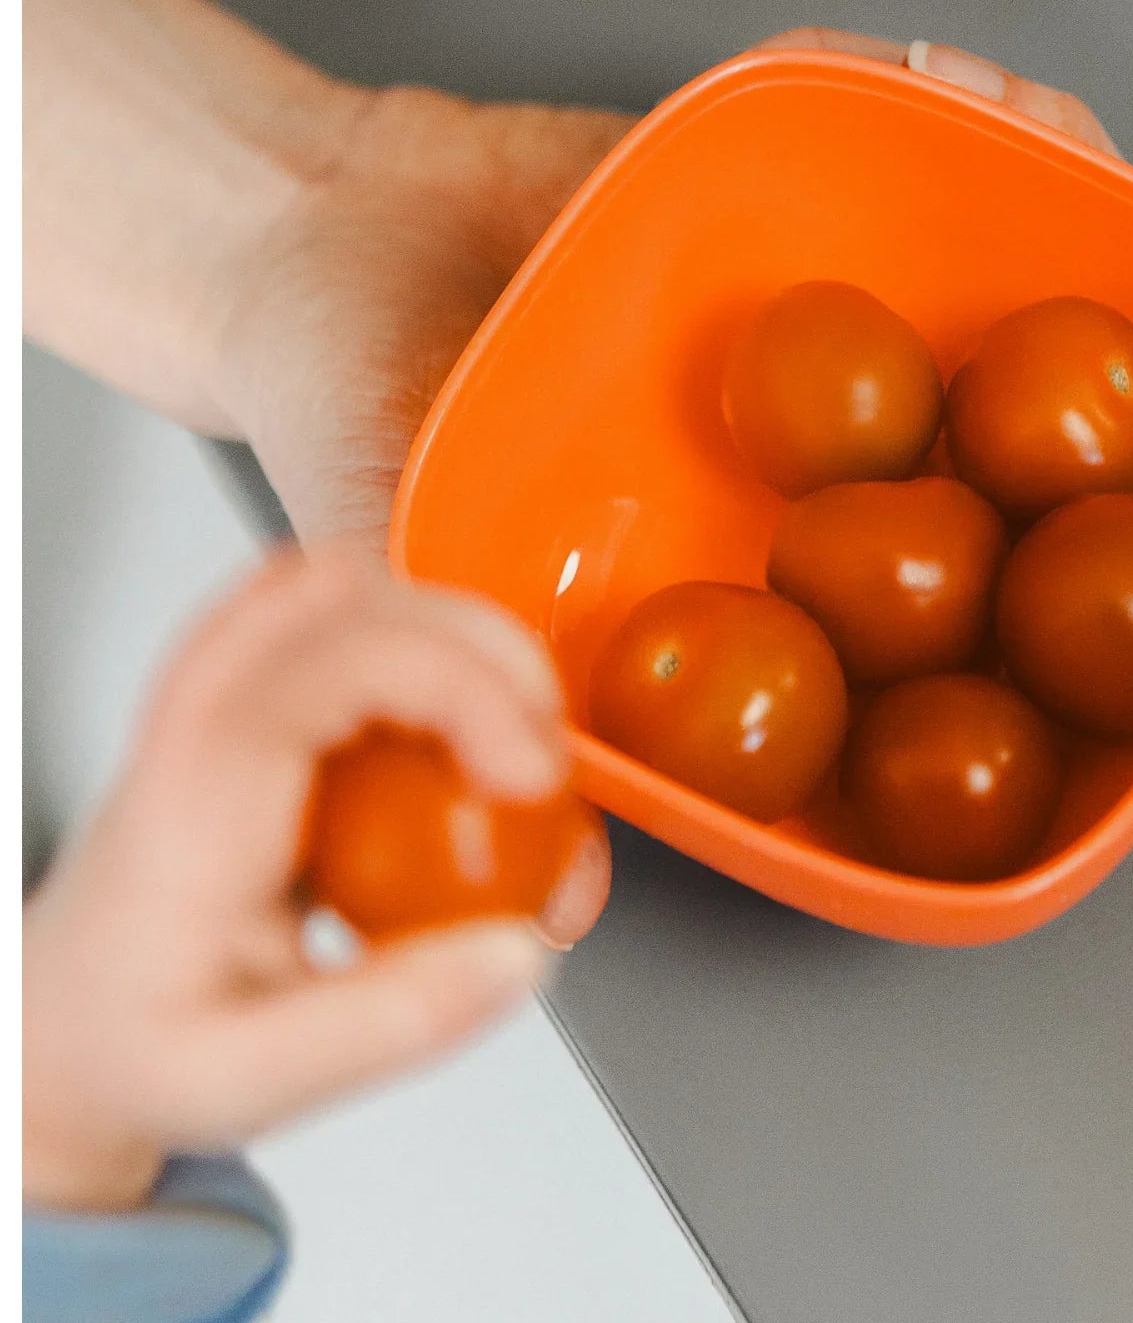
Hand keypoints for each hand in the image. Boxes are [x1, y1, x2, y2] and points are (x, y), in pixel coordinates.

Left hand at [22, 549, 565, 1212]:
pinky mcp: (251, 685)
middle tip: (542, 759)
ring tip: (509, 732)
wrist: (60, 1028)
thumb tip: (518, 951)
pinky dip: (425, 637)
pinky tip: (460, 718)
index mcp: (199, 794)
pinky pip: (344, 610)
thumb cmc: (135, 1042)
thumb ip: (387, 1025)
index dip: (463, 690)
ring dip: (457, 634)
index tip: (531, 778)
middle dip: (487, 651)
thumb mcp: (245, 1081)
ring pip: (348, 579)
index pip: (336, 665)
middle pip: (353, 594)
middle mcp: (201, 714)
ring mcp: (219, 686)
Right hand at [217, 34, 1132, 944]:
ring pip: (1031, 298)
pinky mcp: (807, 203)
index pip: (1057, 657)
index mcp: (824, 599)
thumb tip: (579, 866)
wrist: (307, 247)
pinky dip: (969, 111)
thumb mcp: (416, 590)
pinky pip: (919, 153)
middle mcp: (866, 475)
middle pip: (1095, 464)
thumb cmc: (361, 423)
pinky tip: (990, 95)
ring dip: (1114, 228)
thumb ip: (498, 703)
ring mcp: (852, 341)